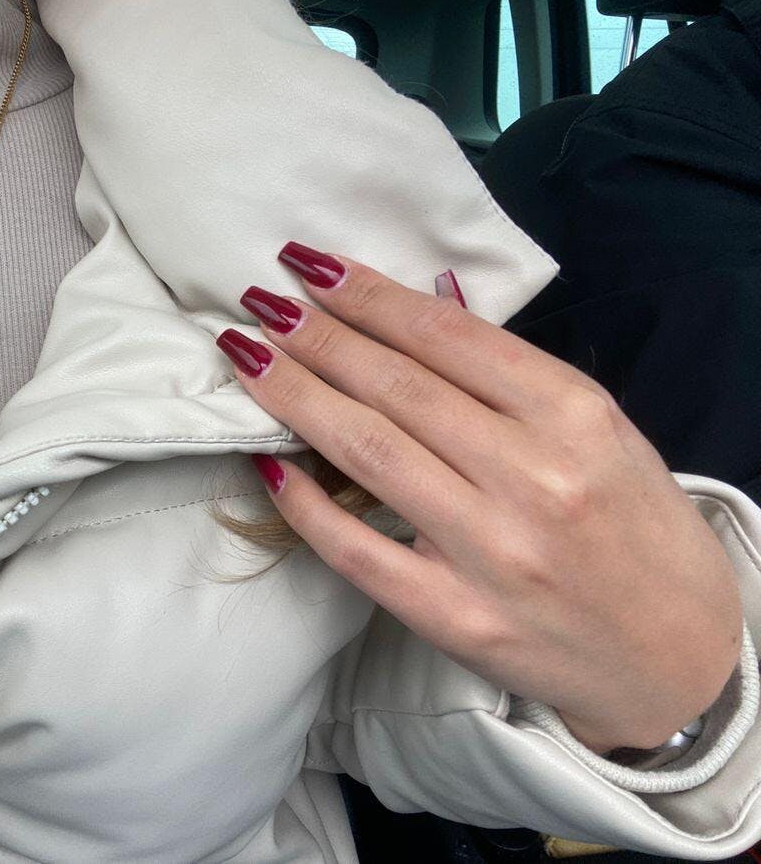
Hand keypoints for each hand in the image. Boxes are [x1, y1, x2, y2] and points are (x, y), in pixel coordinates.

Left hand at [217, 240, 742, 751]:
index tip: (310, 265)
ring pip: (368, 452)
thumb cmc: (638, 529)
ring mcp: (492, 552)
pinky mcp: (456, 618)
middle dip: (316, 334)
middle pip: (396, 387)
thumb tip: (422, 305)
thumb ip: (511, 375)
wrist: (678, 658)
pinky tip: (267, 461)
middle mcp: (533, 477)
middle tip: (260, 299)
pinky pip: (358, 551)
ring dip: (294, 395)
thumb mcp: (600, 431)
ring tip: (246, 354)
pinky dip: (305, 504)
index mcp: (574, 416)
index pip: (446, 335)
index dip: (367, 294)